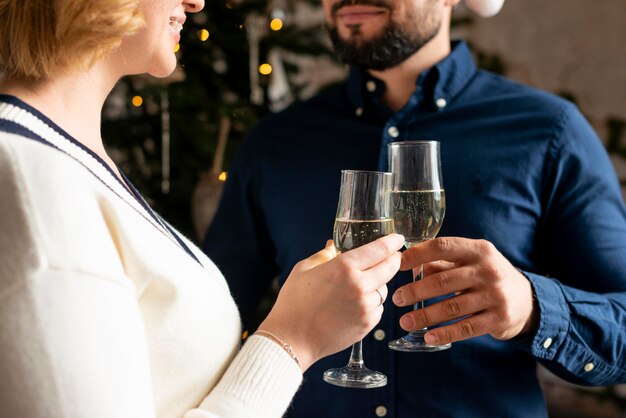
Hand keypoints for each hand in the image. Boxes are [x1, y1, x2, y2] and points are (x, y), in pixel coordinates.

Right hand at [259, 233, 403, 371]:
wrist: (293, 339)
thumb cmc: (294, 303)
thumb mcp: (303, 270)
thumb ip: (324, 255)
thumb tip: (334, 246)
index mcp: (344, 267)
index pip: (378, 249)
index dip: (392, 242)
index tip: (397, 238)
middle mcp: (359, 285)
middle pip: (390, 267)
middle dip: (394, 259)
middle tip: (393, 256)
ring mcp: (366, 306)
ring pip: (385, 289)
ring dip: (379, 283)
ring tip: (362, 284)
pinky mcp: (367, 324)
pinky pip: (378, 307)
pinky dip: (372, 303)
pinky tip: (356, 304)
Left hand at [392, 237, 538, 345]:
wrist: (527, 300)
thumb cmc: (487, 277)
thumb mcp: (471, 262)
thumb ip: (442, 263)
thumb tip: (408, 264)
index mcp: (479, 250)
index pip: (444, 246)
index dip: (419, 254)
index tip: (398, 264)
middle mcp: (489, 270)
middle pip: (444, 280)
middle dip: (416, 290)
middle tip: (396, 298)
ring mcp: (495, 295)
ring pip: (452, 307)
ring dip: (425, 316)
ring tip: (405, 322)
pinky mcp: (499, 319)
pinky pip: (466, 328)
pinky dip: (445, 333)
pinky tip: (428, 337)